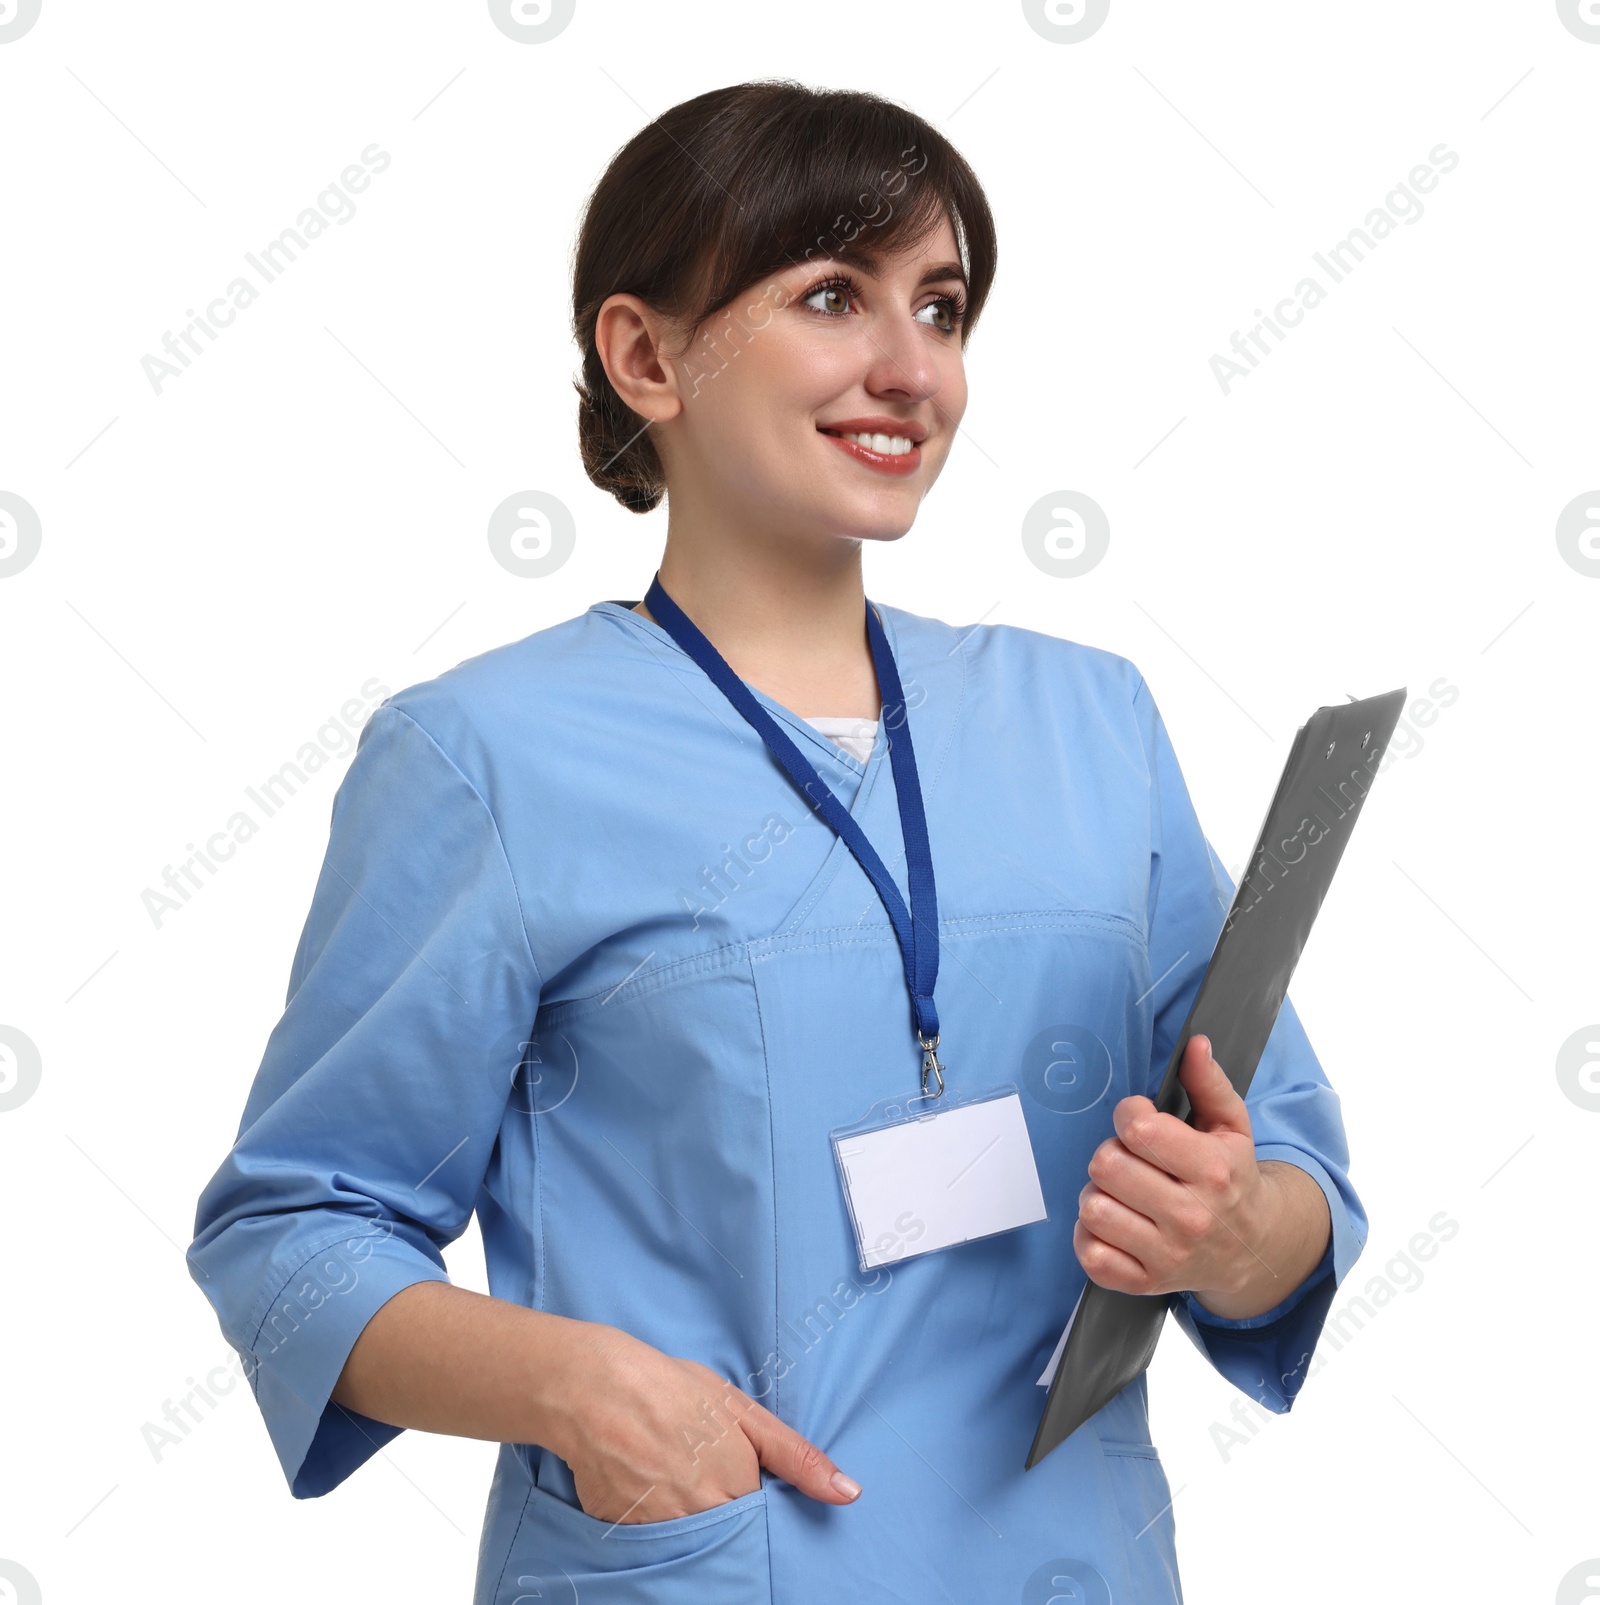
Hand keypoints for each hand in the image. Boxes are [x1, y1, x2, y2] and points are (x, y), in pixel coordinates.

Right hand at [547, 1323, 861, 1524]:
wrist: (596, 1388)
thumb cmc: (675, 1391)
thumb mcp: (743, 1412)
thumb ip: (797, 1457)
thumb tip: (849, 1494)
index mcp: (738, 1490)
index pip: (762, 1528)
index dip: (755, 1511)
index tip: (745, 1496)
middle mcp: (703, 1520)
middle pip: (729, 1543)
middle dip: (725, 1525)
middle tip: (705, 1486)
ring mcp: (662, 1532)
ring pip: (692, 1548)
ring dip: (691, 1528)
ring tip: (675, 1486)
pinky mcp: (625, 1537)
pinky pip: (651, 1546)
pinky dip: (653, 1527)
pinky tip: (646, 1492)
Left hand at [1073, 1034, 1269, 1304]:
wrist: (1253, 1250)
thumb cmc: (1232, 1180)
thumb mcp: (1232, 1127)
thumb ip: (1208, 1083)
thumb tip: (1194, 1045)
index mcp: (1212, 1171)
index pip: (1138, 1130)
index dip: (1128, 1115)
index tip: (1138, 1121)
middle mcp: (1191, 1216)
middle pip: (1107, 1165)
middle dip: (1111, 1153)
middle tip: (1130, 1158)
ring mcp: (1168, 1255)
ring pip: (1094, 1208)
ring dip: (1099, 1194)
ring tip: (1122, 1192)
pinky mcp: (1145, 1283)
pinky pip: (1091, 1254)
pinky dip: (1091, 1236)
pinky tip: (1114, 1223)